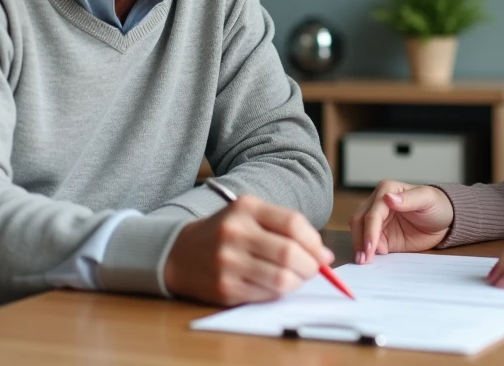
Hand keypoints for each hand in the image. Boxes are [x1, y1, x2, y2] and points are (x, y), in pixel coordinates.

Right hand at [163, 195, 333, 305]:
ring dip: (298, 282)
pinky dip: (279, 293)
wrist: (179, 253)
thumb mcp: (250, 215)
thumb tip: (323, 255)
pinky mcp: (225, 288)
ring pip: (281, 279)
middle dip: (310, 266)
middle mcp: (235, 233)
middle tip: (313, 270)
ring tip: (295, 278)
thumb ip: (286, 227)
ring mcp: (228, 262)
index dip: (315, 242)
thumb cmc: (225, 233)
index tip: (323, 254)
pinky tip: (275, 286)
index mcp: (245, 208)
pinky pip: (266, 295)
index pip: (293, 223)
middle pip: (290, 254)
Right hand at [348, 180, 454, 263]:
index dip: (370, 231)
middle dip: (360, 240)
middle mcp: (378, 203)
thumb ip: (409, 199)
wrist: (445, 221)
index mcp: (386, 190)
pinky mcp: (381, 235)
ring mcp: (378, 220)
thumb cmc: (437, 205)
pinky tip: (370, 259)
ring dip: (359, 246)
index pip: (373, 213)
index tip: (371, 248)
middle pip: (359, 221)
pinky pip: (368, 242)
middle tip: (363, 259)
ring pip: (359, 231)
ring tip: (363, 261)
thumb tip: (388, 198)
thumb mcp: (427, 199)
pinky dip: (366, 251)